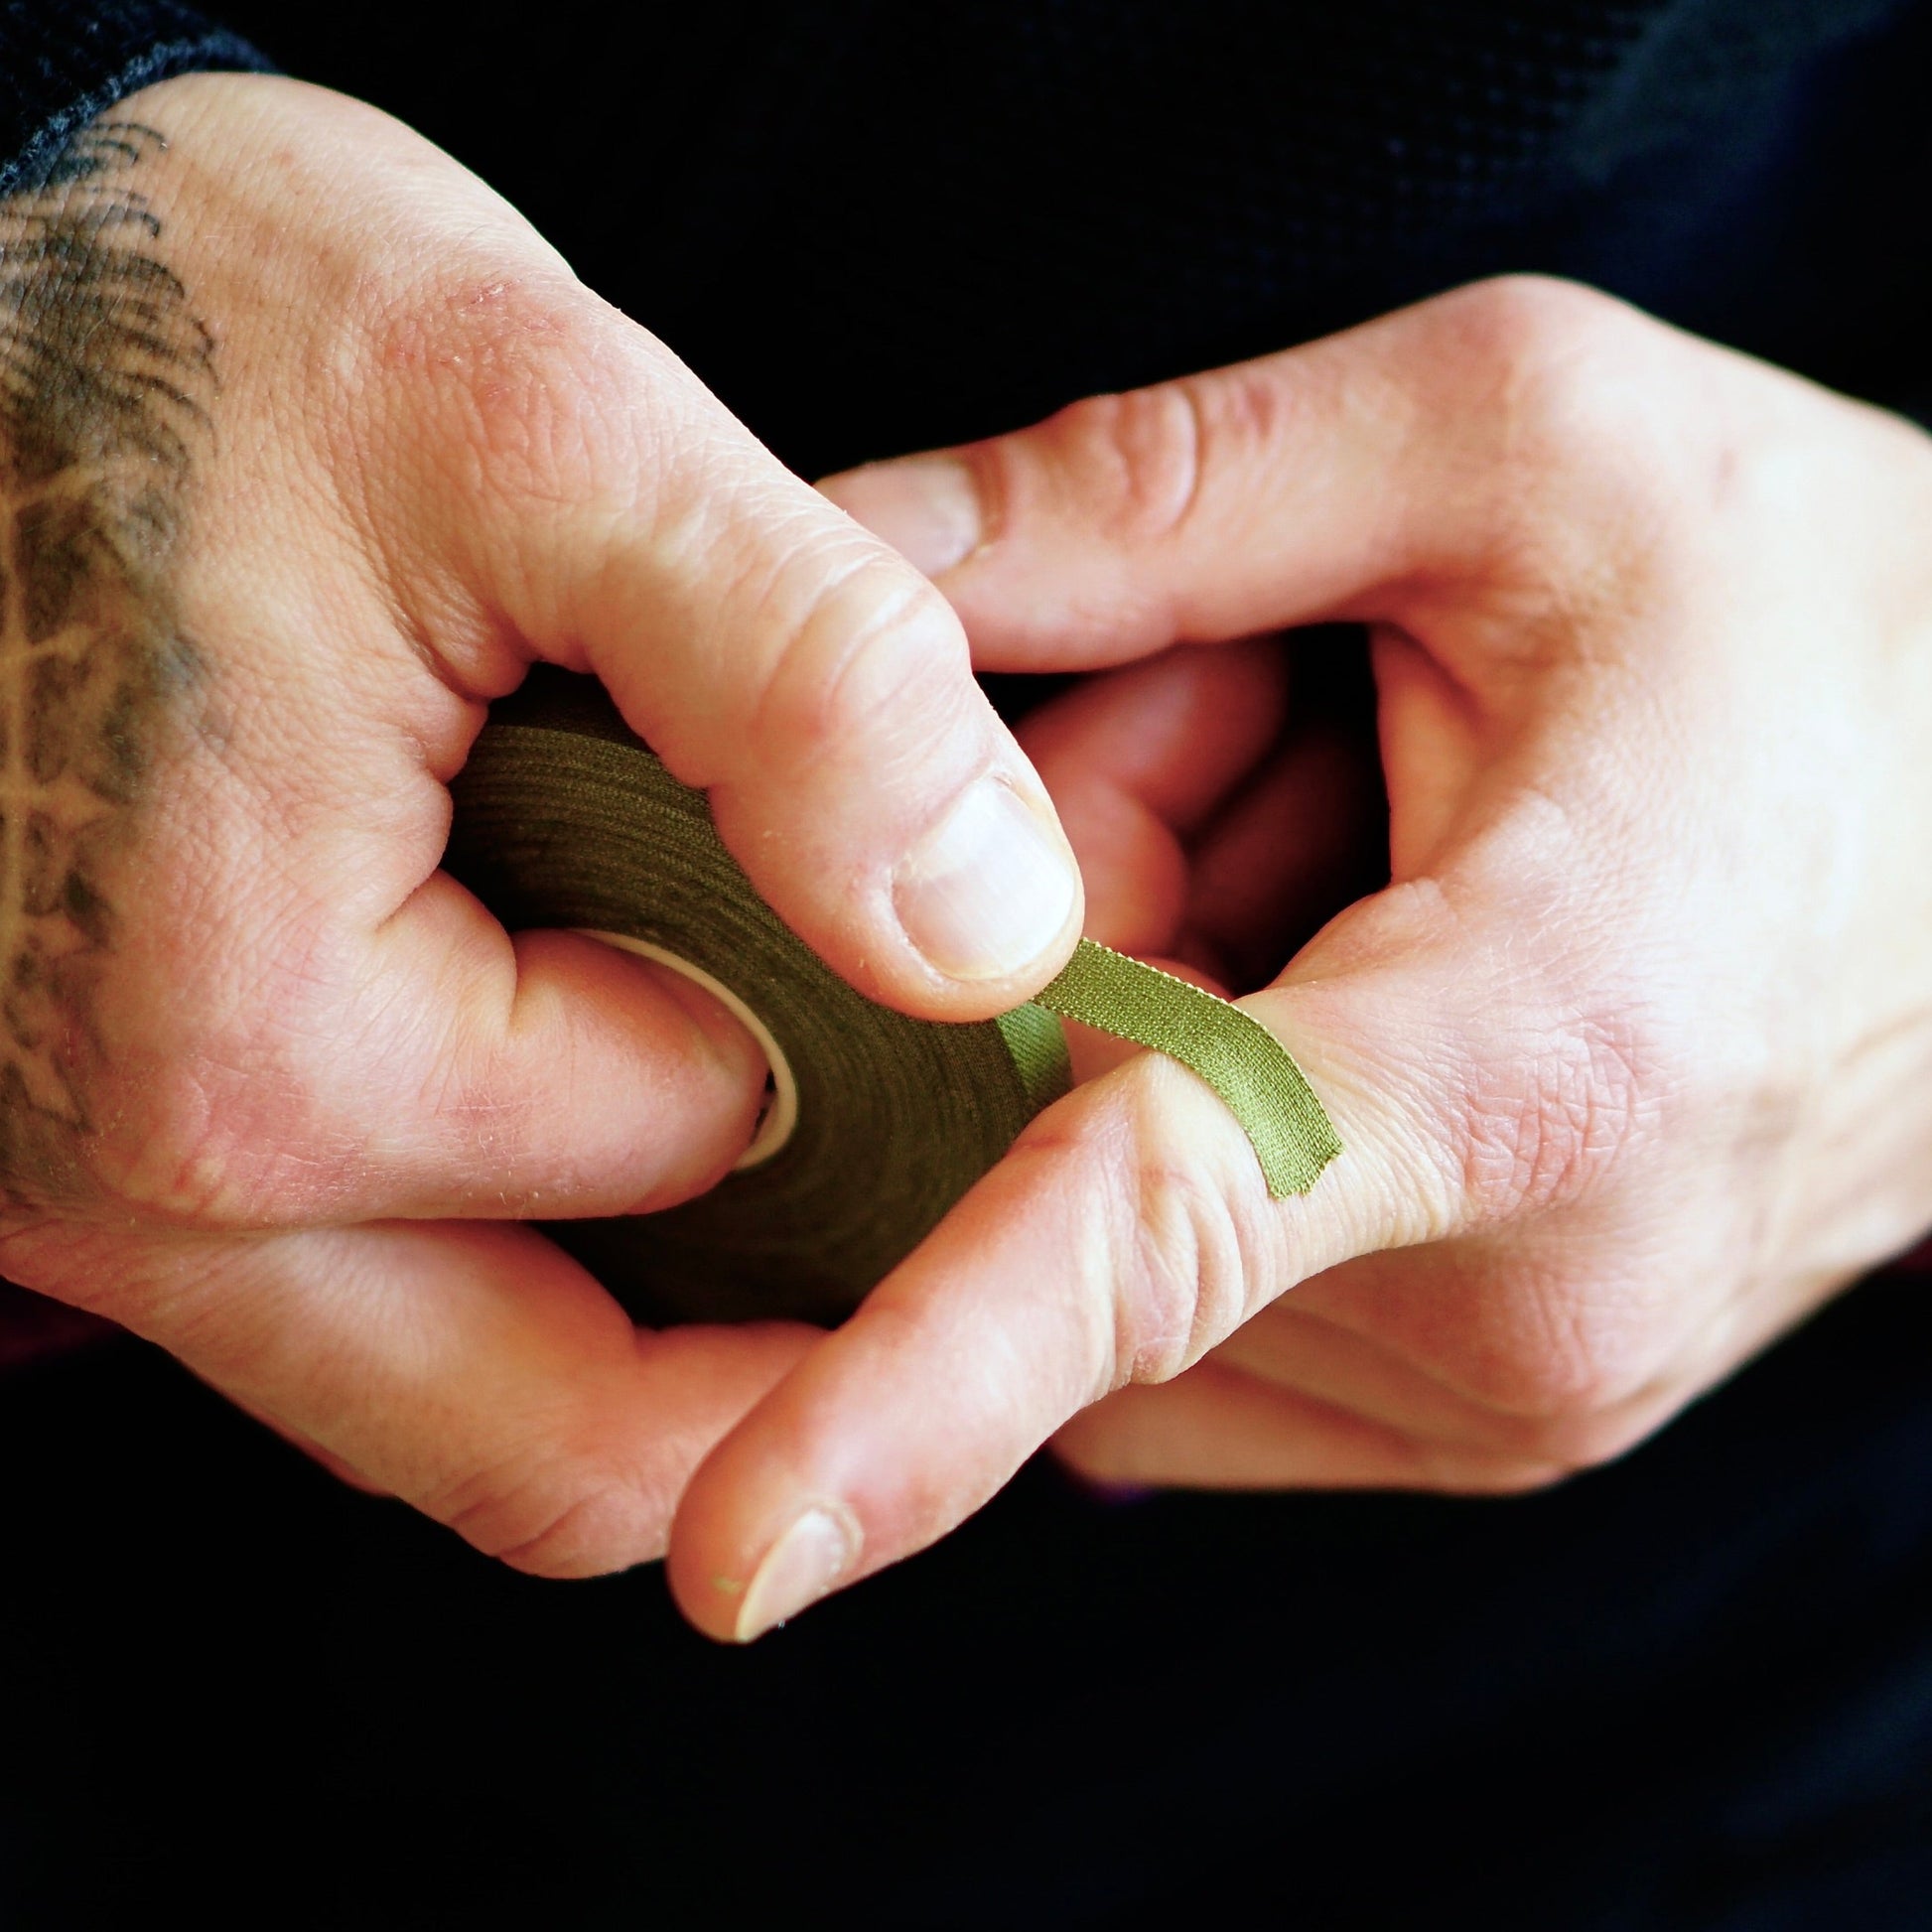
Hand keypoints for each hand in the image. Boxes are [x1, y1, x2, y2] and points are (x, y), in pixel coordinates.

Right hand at [0, 76, 1079, 1569]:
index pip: (707, 1160)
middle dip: (797, 1345)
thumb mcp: (534, 422)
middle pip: (573, 1443)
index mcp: (268, 1046)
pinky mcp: (85, 1141)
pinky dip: (525, 1262)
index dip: (878, 1061)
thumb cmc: (173, 325)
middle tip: (944, 1170)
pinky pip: (358, 1309)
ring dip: (662, 1330)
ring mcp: (86, 1195)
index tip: (949, 942)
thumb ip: (802, 679)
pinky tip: (619, 1090)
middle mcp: (137, 1189)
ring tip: (815, 1129)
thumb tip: (991, 932)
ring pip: (458, 1407)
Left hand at [666, 275, 1931, 1636]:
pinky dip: (1197, 1103)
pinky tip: (1350, 946)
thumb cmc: (1828, 605)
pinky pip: (1185, 1280)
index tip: (734, 1557)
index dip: (923, 1394)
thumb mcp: (1503, 441)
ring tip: (1357, 825)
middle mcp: (1520, 1293)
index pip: (1167, 1234)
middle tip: (1277, 722)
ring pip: (1106, 1212)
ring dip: (1150, 995)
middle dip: (1073, 909)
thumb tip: (835, 563)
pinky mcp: (1473, 1402)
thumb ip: (1142, 498)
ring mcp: (1500, 1385)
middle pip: (1061, 1137)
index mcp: (1543, 1057)